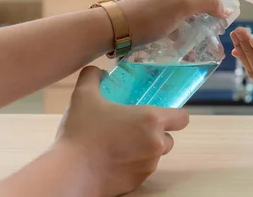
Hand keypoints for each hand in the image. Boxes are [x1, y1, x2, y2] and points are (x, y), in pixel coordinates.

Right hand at [55, 66, 188, 195]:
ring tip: (121, 144)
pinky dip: (133, 165)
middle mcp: (157, 144)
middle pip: (169, 138)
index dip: (176, 115)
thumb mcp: (84, 96)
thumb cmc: (81, 132)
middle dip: (157, 134)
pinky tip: (113, 159)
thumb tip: (97, 70)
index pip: (183, 118)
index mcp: (152, 120)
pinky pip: (142, 170)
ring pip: (155, 155)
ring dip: (145, 150)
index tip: (163, 114)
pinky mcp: (138, 182)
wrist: (70, 173)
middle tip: (135, 128)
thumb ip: (92, 77)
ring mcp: (148, 165)